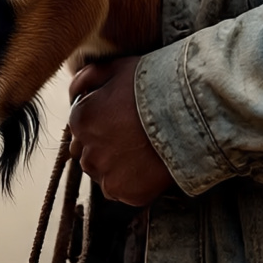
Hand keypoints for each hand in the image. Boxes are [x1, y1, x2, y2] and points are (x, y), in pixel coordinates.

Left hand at [67, 56, 173, 206]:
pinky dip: (132, 181)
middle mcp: (87, 152)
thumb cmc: (153, 85)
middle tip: (131, 133)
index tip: (118, 116)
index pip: (79, 126)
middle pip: (88, 152)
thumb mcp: (116, 68)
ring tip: (141, 149)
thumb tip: (74, 92)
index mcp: (80, 121)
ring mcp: (107, 176)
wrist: (189, 113)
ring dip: (115, 164)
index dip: (99, 119)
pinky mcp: (127, 194)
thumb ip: (87, 78)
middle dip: (103, 144)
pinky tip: (148, 164)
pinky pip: (123, 190)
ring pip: (103, 173)